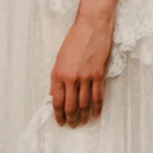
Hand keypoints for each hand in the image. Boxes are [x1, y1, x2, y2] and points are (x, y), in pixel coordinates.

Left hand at [51, 10, 114, 126]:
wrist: (91, 25)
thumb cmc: (74, 39)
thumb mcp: (60, 58)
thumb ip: (57, 78)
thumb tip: (54, 95)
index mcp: (58, 74)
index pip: (57, 101)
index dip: (58, 115)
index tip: (60, 122)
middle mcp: (70, 78)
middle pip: (70, 106)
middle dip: (71, 119)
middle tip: (73, 126)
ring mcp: (85, 77)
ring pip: (84, 103)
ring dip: (83, 116)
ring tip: (83, 123)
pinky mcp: (98, 74)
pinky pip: (98, 95)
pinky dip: (97, 107)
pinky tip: (96, 114)